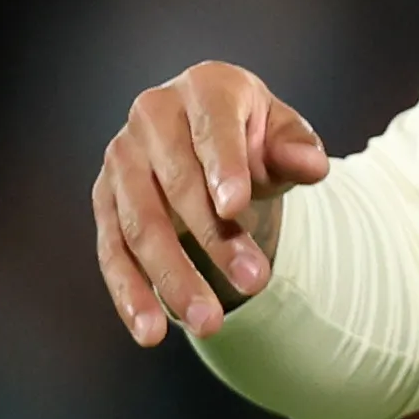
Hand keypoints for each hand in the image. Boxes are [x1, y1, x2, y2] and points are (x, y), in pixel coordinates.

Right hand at [92, 61, 327, 345]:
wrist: (211, 139)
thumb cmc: (254, 136)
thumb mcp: (283, 135)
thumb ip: (298, 150)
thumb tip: (315, 167)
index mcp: (204, 87)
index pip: (212, 129)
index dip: (223, 167)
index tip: (236, 207)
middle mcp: (152, 115)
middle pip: (177, 185)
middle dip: (214, 239)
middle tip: (256, 284)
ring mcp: (120, 159)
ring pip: (140, 226)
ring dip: (173, 277)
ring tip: (209, 322)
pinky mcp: (104, 201)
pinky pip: (112, 252)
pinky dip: (130, 294)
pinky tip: (151, 331)